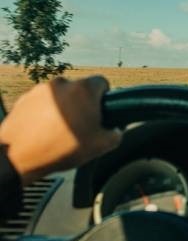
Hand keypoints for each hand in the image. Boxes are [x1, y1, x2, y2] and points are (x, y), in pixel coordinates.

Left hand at [0, 76, 120, 184]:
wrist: (17, 157)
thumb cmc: (61, 149)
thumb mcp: (100, 146)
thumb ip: (116, 134)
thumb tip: (115, 130)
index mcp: (84, 89)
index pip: (103, 82)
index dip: (104, 98)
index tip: (100, 112)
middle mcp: (62, 84)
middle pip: (80, 90)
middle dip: (82, 104)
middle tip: (80, 126)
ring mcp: (41, 90)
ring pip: (60, 96)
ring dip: (63, 108)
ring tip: (59, 131)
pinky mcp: (24, 99)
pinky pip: (42, 102)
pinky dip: (45, 113)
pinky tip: (44, 131)